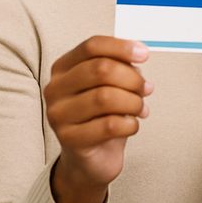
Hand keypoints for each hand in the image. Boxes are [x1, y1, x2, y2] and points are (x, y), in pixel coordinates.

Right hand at [43, 36, 151, 202]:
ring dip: (134, 102)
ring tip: (141, 109)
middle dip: (132, 79)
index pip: (92, 46)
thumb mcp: (113, 85)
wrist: (92, 157)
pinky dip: (130, 123)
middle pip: (101, 69)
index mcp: (64, 68)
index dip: (122, 47)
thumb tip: (138, 56)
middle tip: (147, 89)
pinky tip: (132, 125)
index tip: (145, 55)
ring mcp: (58, 114)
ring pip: (105, 97)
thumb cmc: (104, 114)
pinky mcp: (68, 139)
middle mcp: (55, 89)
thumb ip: (122, 67)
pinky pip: (109, 125)